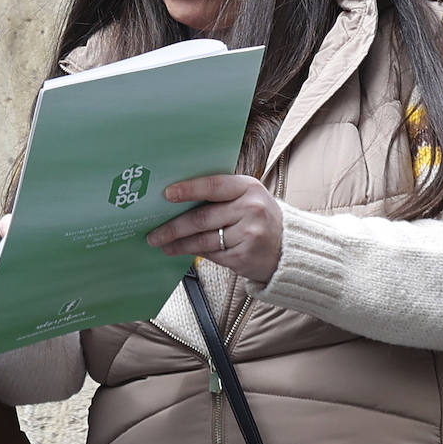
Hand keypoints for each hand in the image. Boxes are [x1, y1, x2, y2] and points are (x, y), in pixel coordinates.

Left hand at [147, 173, 282, 284]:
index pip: (213, 186)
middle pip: (202, 218)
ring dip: (178, 243)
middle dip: (173, 226)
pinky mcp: (243, 257)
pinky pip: (211, 254)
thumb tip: (176, 198)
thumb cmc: (260, 219)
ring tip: (162, 243)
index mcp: (249, 187)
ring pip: (203, 239)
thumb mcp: (248, 197)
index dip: (188, 190)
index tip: (166, 194)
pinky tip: (181, 250)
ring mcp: (249, 234)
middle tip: (153, 232)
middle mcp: (251, 209)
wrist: (289, 248)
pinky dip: (193, 252)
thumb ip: (220, 195)